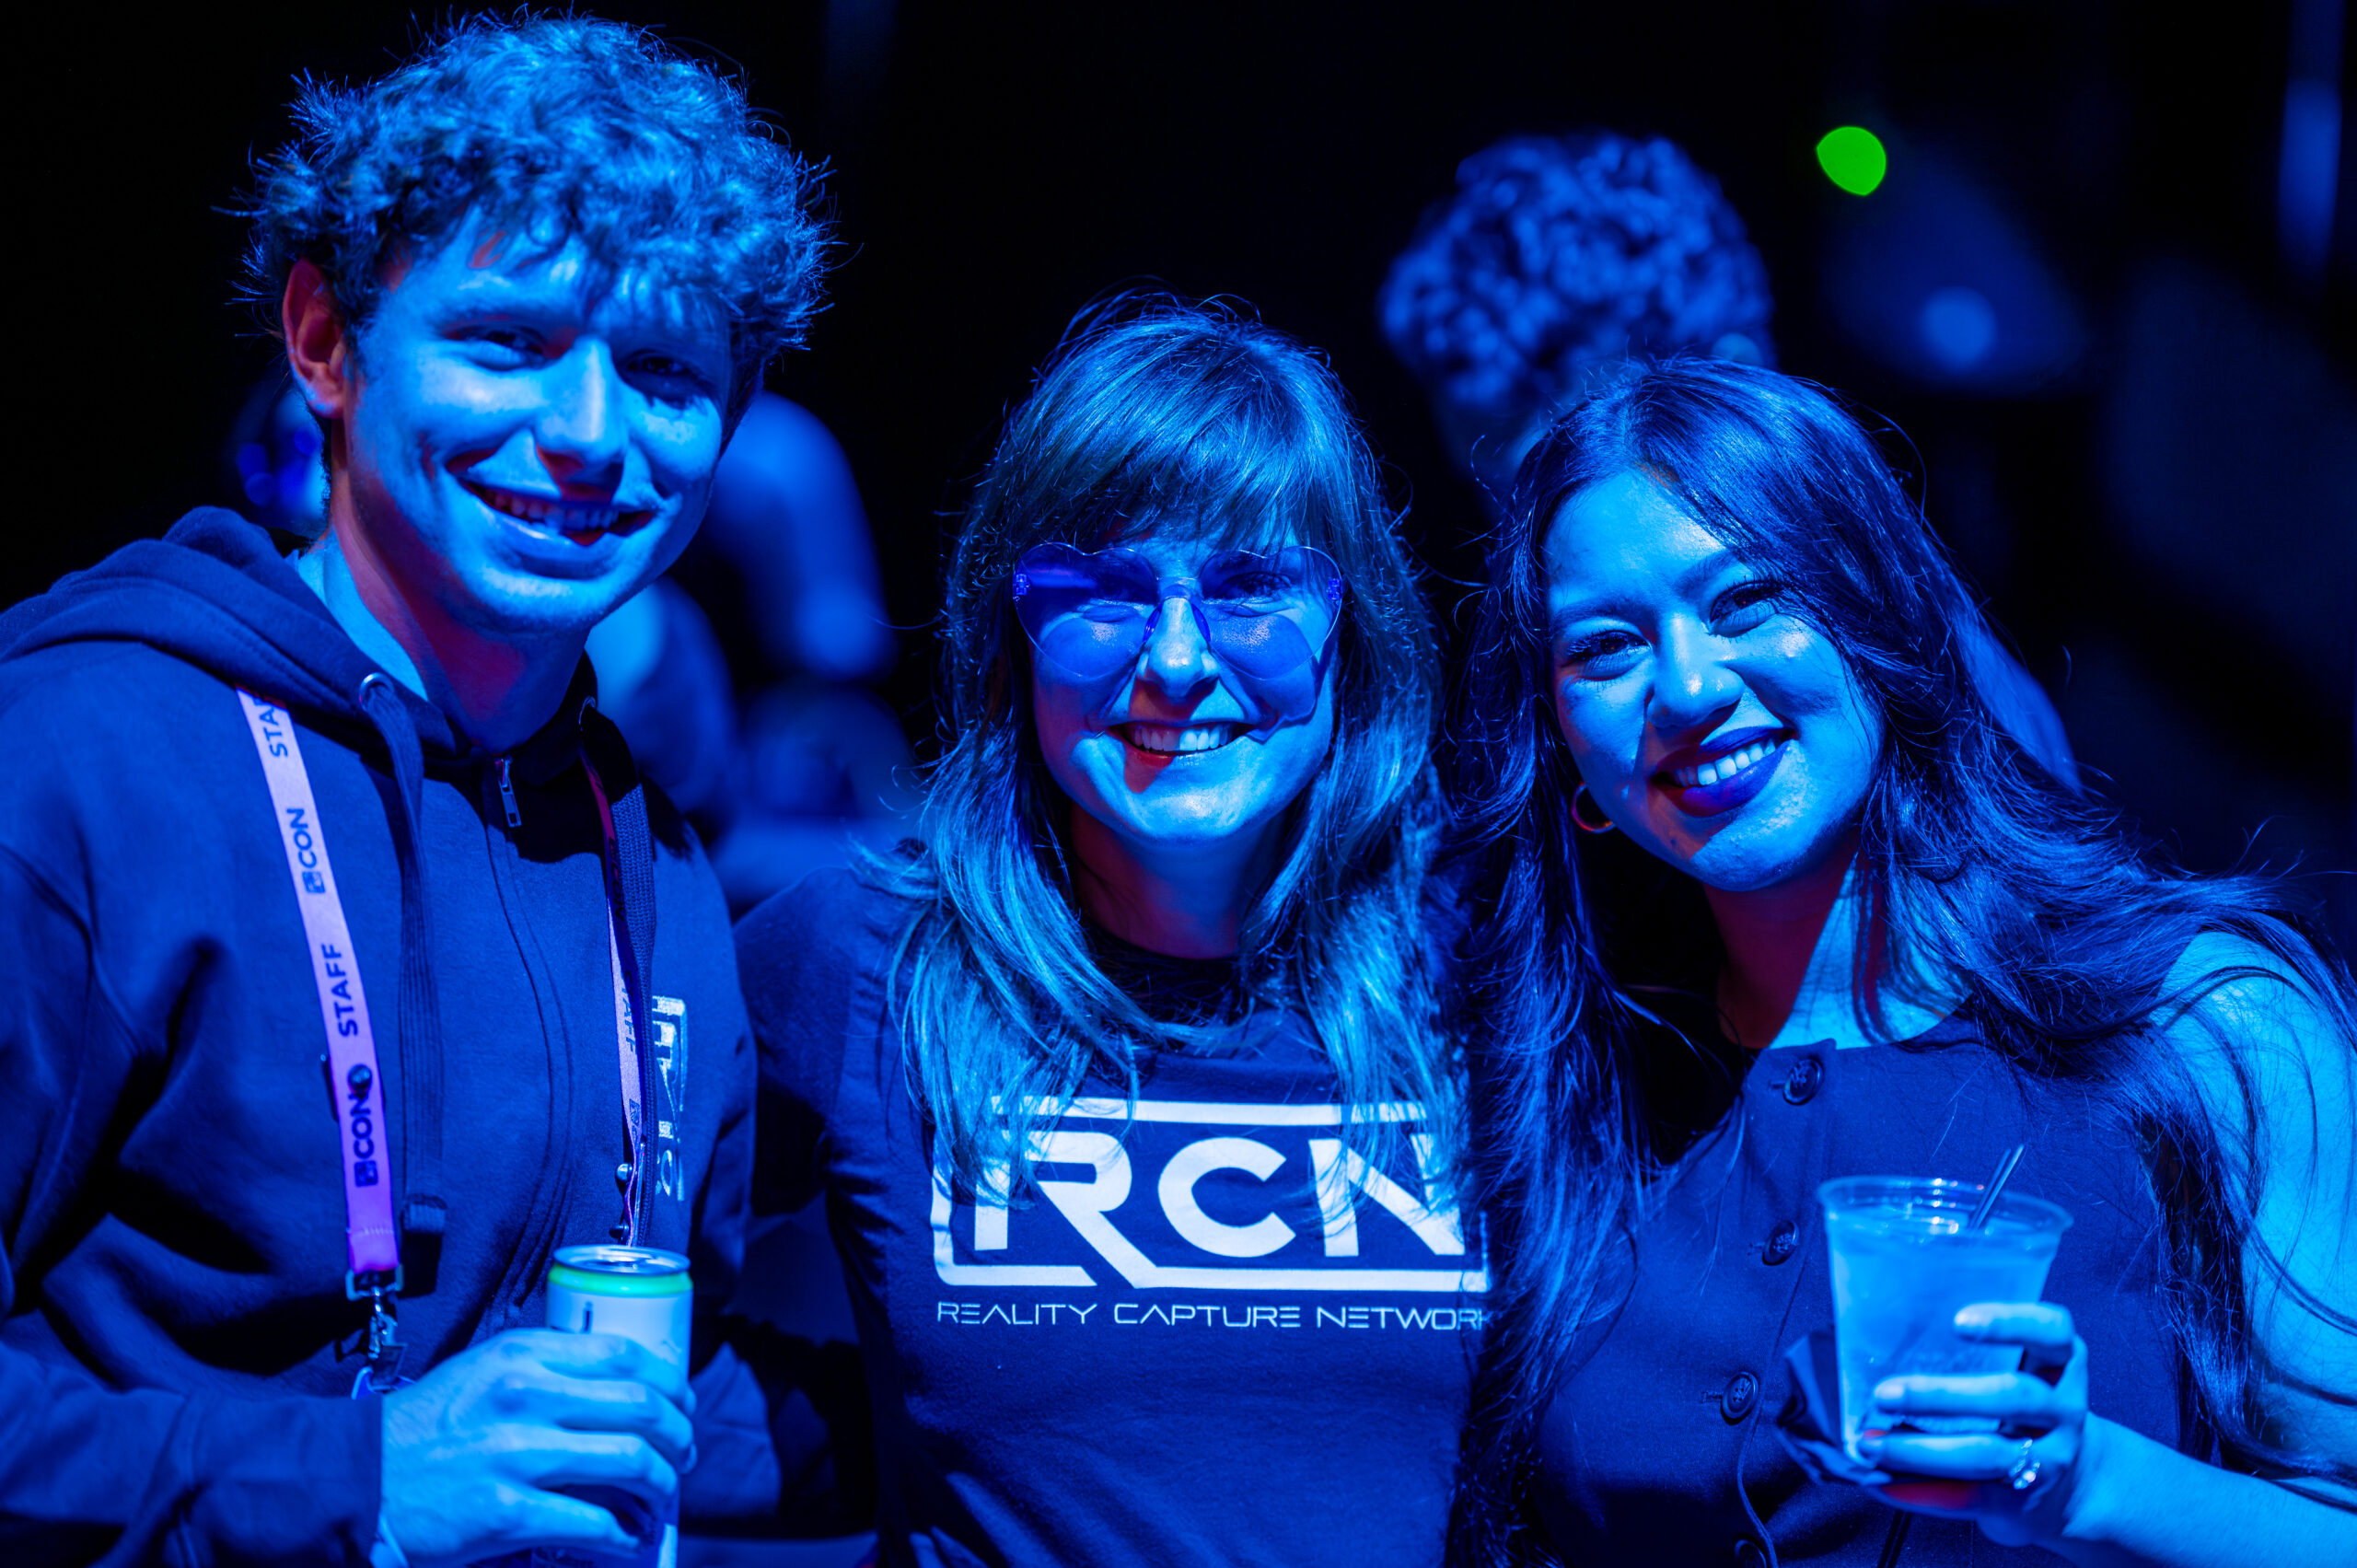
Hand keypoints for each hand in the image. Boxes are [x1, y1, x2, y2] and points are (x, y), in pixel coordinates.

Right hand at [378, 1328, 696, 1567]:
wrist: (356, 1482)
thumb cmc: (423, 1429)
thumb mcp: (481, 1372)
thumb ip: (542, 1367)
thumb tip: (617, 1385)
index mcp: (520, 1355)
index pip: (624, 1355)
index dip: (669, 1381)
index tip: (682, 1404)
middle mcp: (523, 1397)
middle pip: (640, 1407)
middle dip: (679, 1434)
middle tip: (685, 1455)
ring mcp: (515, 1456)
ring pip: (630, 1462)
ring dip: (662, 1483)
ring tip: (663, 1495)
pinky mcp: (505, 1513)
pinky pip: (592, 1523)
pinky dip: (622, 1533)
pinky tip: (627, 1537)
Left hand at [1858, 1301, 2087, 1548]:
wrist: (2067, 1487)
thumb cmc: (2017, 1408)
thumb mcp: (2018, 1370)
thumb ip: (1970, 1354)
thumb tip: (1873, 1349)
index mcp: (2059, 1362)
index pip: (2053, 1331)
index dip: (2011, 1322)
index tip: (1958, 1321)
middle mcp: (2062, 1408)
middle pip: (2012, 1396)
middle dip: (1941, 1396)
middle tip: (1883, 1394)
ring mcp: (2050, 1457)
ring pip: (1987, 1453)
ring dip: (1919, 1450)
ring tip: (1871, 1444)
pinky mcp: (2023, 1499)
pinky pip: (1969, 1497)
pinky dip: (1918, 1492)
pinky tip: (1879, 1483)